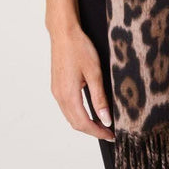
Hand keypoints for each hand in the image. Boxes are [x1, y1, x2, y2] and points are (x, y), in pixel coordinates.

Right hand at [49, 20, 114, 141]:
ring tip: (102, 124)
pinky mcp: (57, 86)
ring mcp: (56, 91)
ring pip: (70, 116)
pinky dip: (78, 114)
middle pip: (75, 123)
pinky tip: (89, 111)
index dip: (98, 132)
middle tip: (109, 132)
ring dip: (85, 123)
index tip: (111, 135)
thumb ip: (99, 98)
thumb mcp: (94, 72)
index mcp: (69, 95)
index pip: (84, 123)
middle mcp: (59, 96)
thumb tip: (106, 119)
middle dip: (92, 131)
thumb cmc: (79, 48)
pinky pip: (67, 107)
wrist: (64, 33)